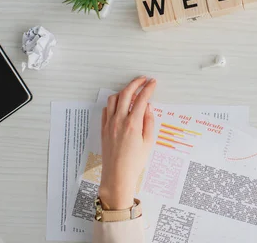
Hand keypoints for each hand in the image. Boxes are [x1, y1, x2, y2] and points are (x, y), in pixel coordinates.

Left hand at [98, 77, 156, 208]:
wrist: (117, 176)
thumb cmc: (135, 162)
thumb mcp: (148, 142)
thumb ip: (149, 122)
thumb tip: (148, 107)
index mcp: (133, 124)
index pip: (142, 99)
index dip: (148, 88)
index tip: (153, 82)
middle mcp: (119, 121)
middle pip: (126, 94)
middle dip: (135, 83)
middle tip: (143, 80)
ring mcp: (109, 124)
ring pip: (114, 99)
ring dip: (123, 92)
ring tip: (132, 93)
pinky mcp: (103, 129)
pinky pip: (106, 110)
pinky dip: (114, 104)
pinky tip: (120, 106)